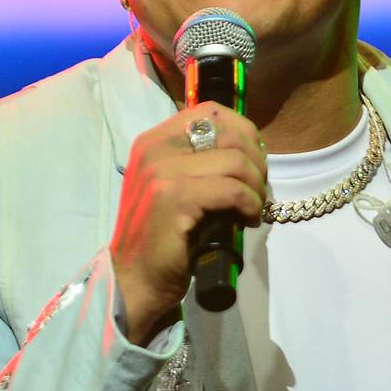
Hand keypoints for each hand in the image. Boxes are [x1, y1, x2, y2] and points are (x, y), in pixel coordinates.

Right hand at [109, 102, 267, 344]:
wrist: (134, 278)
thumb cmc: (161, 236)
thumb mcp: (174, 186)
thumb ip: (198, 162)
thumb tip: (248, 150)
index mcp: (154, 140)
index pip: (211, 111)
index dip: (244, 132)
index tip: (252, 162)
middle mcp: (155, 149)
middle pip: (229, 134)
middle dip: (256, 161)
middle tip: (256, 190)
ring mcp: (162, 172)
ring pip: (236, 162)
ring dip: (256, 187)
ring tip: (252, 208)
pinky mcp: (174, 198)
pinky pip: (232, 189)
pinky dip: (250, 204)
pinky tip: (247, 219)